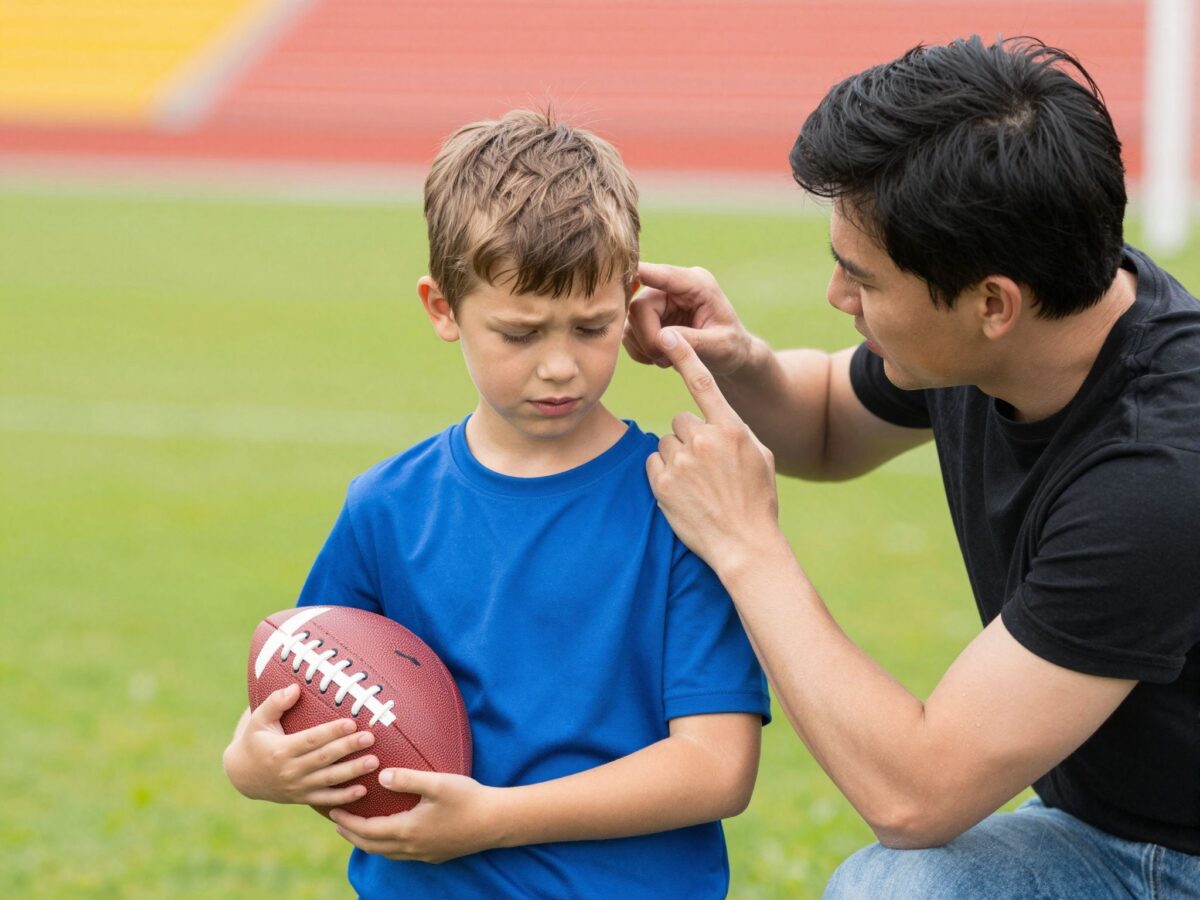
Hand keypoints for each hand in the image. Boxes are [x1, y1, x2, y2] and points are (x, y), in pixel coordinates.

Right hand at [222, 684, 378, 806]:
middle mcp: (290, 770)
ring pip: (328, 780)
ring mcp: (297, 787)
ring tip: (374, 762)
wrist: (241, 776)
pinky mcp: (301, 798)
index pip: (311, 739)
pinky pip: (325, 800)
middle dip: (348, 748)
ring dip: (352, 772)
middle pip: (324, 758)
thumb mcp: (258, 720)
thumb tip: (294, 688)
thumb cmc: (254, 740)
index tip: (351, 722)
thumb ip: (275, 703)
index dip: (331, 732)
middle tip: (370, 737)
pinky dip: (343, 798)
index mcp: (280, 750)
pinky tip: (363, 791)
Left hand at [329, 769, 501, 863]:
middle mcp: (412, 847)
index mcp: (408, 830)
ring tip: (359, 830)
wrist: (496, 822)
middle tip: (337, 824)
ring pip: (386, 853)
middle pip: (372, 846)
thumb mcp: (437, 783)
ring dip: (368, 842)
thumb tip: (381, 776)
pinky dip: (387, 846)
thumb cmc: (468, 799)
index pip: (367, 830)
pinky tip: (392, 836)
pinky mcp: (435, 854)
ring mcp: (424, 854)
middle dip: (351, 835)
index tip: (332, 812)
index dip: (347, 822)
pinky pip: (401, 855)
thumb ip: (408, 778)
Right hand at [624, 262, 753, 375]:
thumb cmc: (731, 348)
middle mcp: (673, 287)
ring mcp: (657, 300)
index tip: (622, 275)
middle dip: (649, 339)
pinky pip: (628, 333)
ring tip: (669, 360)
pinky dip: (640, 351)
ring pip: (630, 322)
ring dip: (646, 347)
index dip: (641, 274)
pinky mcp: (647, 317)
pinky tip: (661, 357)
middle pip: (639, 306)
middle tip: (666, 360)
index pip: (663, 275)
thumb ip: (692, 341)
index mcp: (697, 284)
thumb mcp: (719, 346)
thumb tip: (661, 337)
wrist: (729, 356)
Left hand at [647, 328, 780, 570]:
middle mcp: (704, 440)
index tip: (671, 335)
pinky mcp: (662, 483)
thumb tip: (715, 418)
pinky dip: (664, 475)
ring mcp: (681, 462)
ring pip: (667, 442)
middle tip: (707, 466)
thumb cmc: (757, 500)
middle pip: (681, 419)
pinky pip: (654, 463)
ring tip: (698, 484)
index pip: (703, 383)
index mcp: (731, 429)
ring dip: (677, 457)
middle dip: (690, 438)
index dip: (686, 356)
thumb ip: (735, 430)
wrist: (744, 545)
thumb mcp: (760, 457)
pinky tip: (684, 493)